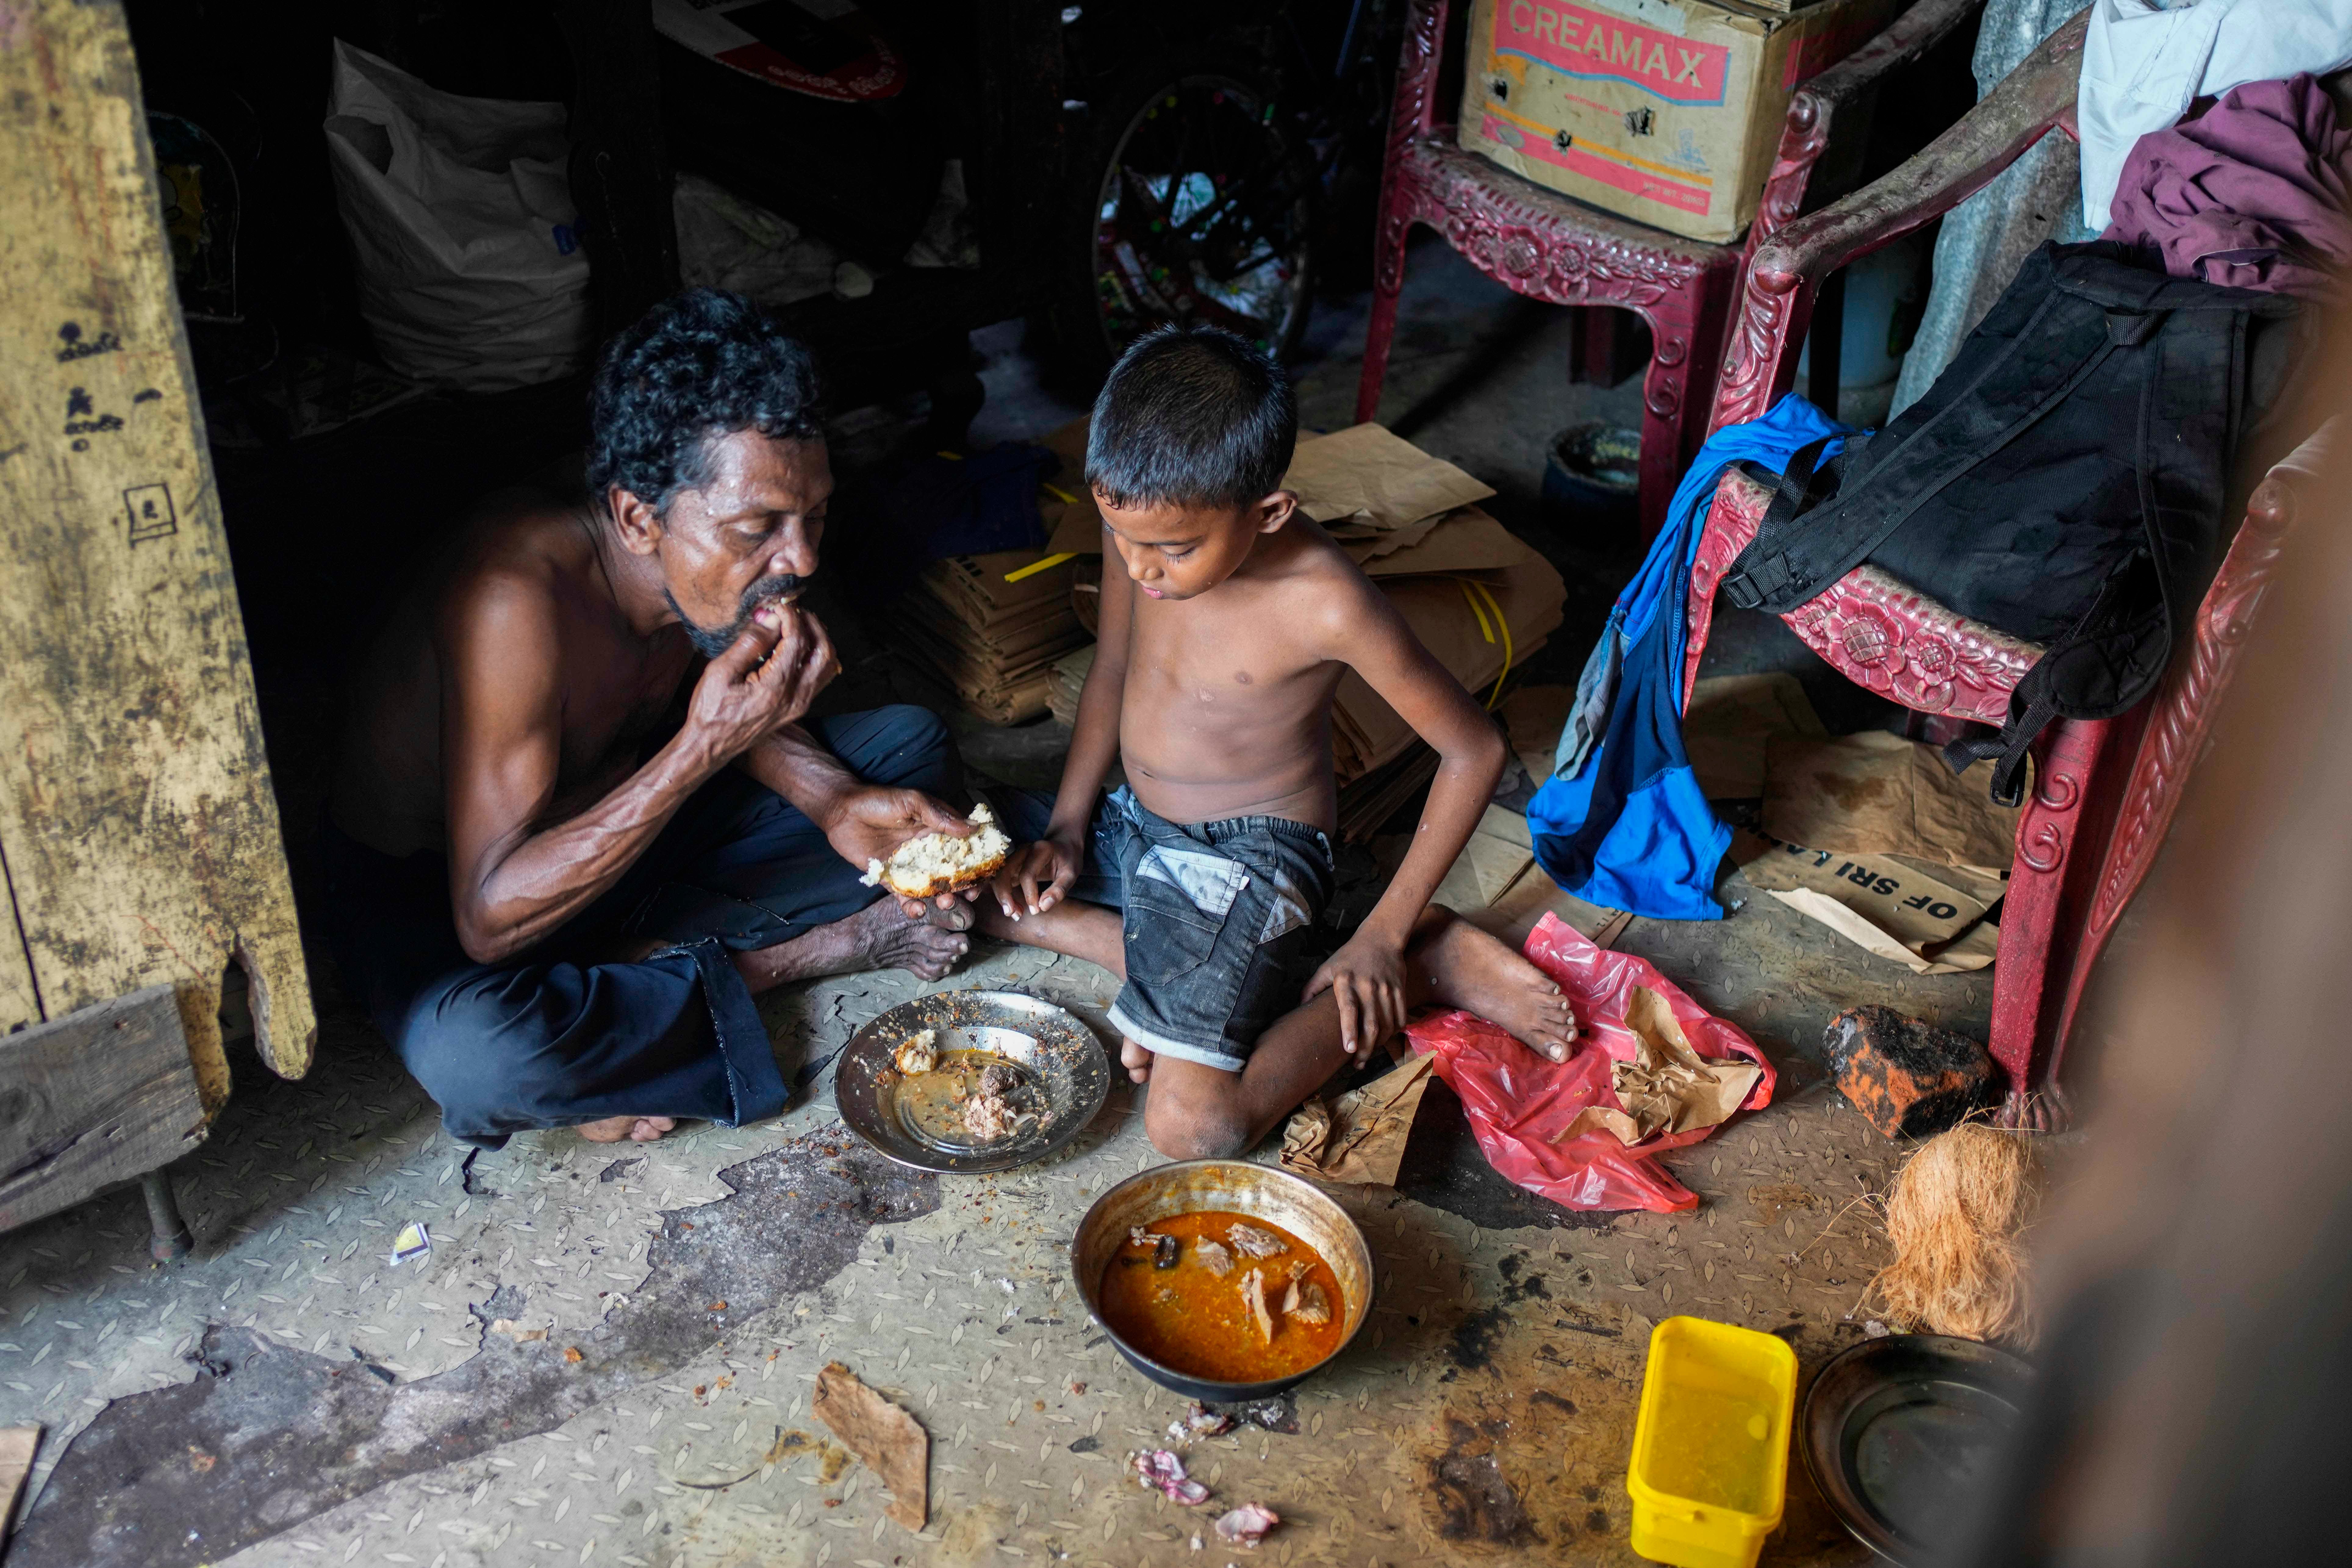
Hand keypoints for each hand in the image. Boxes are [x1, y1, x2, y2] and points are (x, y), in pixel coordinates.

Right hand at [684, 602, 835, 766]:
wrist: (711, 746)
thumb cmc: (710, 711)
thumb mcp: (721, 672)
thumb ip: (749, 643)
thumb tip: (770, 617)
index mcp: (776, 687)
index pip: (797, 640)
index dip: (790, 616)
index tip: (777, 604)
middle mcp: (796, 698)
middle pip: (824, 651)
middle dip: (812, 624)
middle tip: (795, 611)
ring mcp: (800, 705)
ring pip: (827, 665)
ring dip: (818, 640)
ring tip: (799, 625)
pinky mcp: (798, 709)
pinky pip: (820, 678)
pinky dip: (816, 657)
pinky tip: (798, 647)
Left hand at [821, 786, 981, 916]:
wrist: (842, 812)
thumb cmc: (877, 801)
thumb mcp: (912, 802)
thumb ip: (940, 817)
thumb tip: (972, 828)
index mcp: (936, 830)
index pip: (964, 848)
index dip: (977, 863)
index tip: (985, 875)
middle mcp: (926, 851)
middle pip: (952, 873)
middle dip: (963, 887)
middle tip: (967, 895)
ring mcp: (909, 867)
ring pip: (932, 888)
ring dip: (942, 899)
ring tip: (945, 902)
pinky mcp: (890, 879)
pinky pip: (905, 897)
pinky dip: (913, 907)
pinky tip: (917, 910)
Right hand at [992, 834, 1080, 919]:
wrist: (1063, 844)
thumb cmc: (1068, 859)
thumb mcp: (1071, 874)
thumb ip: (1059, 890)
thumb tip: (1043, 907)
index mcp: (1039, 850)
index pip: (1027, 874)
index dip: (1029, 894)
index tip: (1036, 910)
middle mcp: (1023, 851)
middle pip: (1003, 871)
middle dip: (1004, 894)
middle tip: (1012, 914)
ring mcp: (1015, 857)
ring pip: (998, 876)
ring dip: (1001, 896)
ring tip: (1014, 913)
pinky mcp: (1011, 865)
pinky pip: (1000, 879)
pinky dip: (1002, 894)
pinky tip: (1011, 907)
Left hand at [1304, 932, 1408, 1059]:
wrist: (1380, 937)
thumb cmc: (1349, 956)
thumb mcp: (1327, 968)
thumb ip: (1312, 988)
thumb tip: (1299, 1008)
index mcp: (1346, 981)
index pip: (1349, 1009)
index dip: (1349, 1030)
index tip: (1349, 1049)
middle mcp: (1368, 986)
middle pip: (1371, 1023)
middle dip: (1366, 1048)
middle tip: (1358, 1064)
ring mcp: (1386, 988)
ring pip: (1387, 1024)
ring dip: (1379, 1044)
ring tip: (1368, 1055)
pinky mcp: (1400, 989)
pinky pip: (1400, 1017)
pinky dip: (1394, 1032)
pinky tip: (1385, 1040)